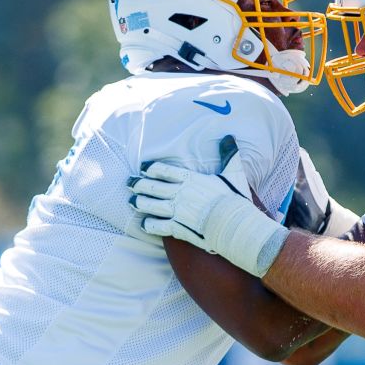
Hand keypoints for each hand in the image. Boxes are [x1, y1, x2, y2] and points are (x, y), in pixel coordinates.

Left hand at [128, 141, 287, 277]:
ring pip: (151, 205)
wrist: (234, 223)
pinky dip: (150, 225)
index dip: (151, 169)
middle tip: (129, 183)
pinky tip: (144, 224)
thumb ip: (229, 155)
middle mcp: (179, 193)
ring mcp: (177, 211)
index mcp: (190, 179)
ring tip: (132, 202)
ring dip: (140, 203)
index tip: (143, 168)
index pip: (164, 171)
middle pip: (153, 187)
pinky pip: (158, 226)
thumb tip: (229, 137)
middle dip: (139, 184)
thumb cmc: (235, 198)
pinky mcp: (178, 228)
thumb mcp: (234, 173)